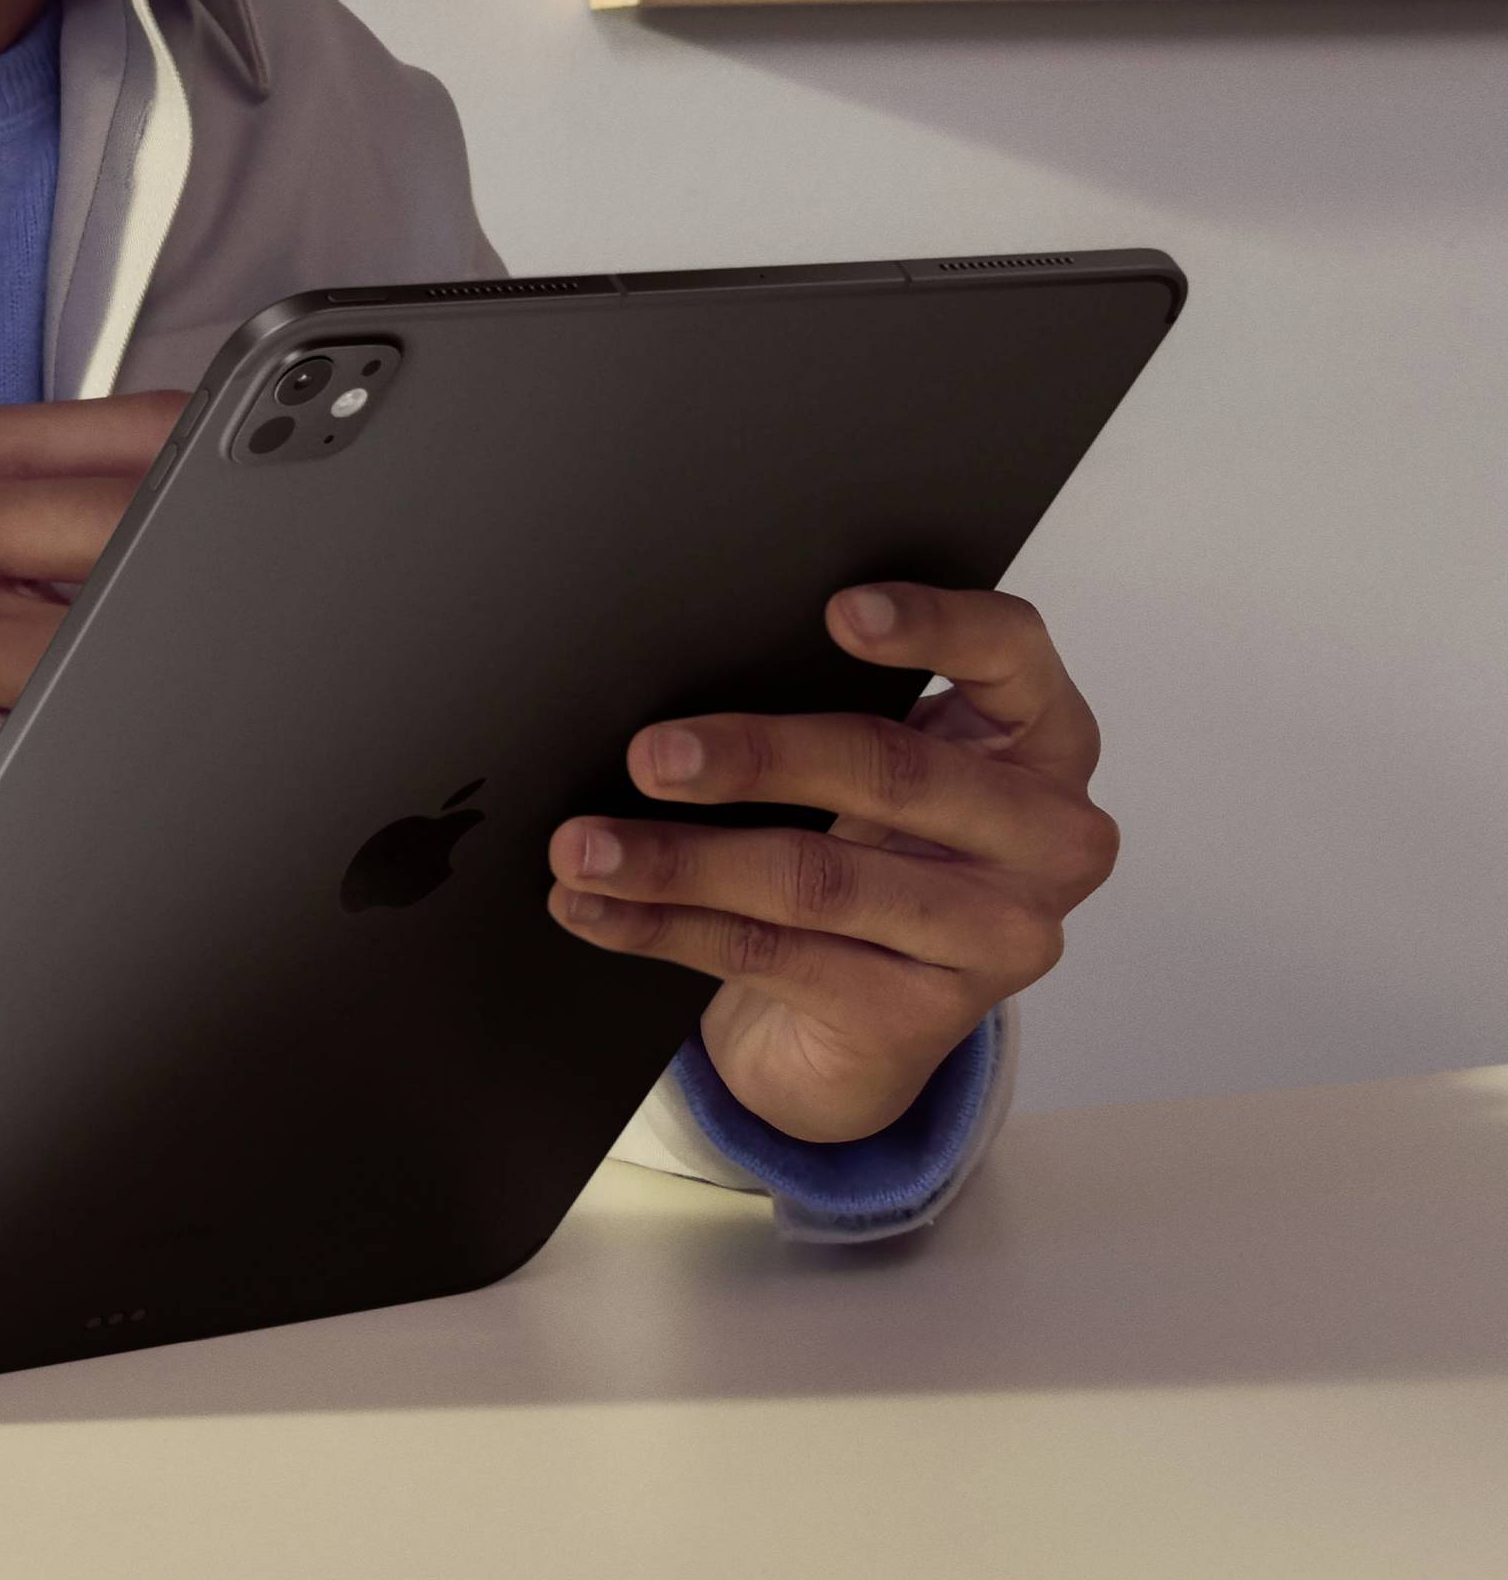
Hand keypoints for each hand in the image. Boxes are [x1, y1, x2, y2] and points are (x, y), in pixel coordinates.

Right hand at [0, 391, 188, 1016]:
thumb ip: (58, 513)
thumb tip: (245, 506)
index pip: (148, 432)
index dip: (245, 482)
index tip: (291, 528)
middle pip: (160, 528)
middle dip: (220, 592)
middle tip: (250, 644)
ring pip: (144, 649)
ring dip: (170, 699)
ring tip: (106, 730)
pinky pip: (101, 762)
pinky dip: (126, 782)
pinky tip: (68, 792)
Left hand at [545, 585, 1118, 1141]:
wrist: (873, 1017)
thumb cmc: (875, 841)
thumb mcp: (882, 767)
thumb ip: (835, 704)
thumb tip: (687, 660)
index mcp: (1042, 736)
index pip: (1012, 650)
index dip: (933, 625)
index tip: (836, 612)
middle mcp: (1044, 836)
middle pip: (891, 770)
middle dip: (754, 758)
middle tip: (649, 755)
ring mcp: (997, 936)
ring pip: (817, 880)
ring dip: (679, 861)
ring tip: (585, 847)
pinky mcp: (927, 1019)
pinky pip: (772, 955)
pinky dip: (664, 926)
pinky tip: (596, 909)